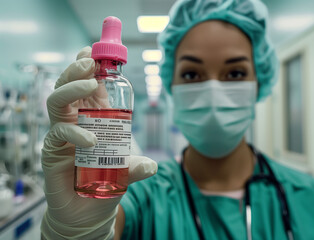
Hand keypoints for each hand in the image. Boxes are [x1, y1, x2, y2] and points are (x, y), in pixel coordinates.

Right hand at [41, 47, 156, 239]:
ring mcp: (63, 135)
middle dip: (76, 70)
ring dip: (71, 89)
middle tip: (89, 61)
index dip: (90, 69)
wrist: (88, 211)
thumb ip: (137, 167)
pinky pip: (59, 134)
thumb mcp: (126, 172)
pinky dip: (75, 133)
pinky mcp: (53, 151)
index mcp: (92, 118)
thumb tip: (153, 165)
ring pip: (56, 102)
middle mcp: (75, 122)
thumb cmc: (106, 183)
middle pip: (68, 88)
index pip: (88, 88)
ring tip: (87, 82)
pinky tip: (91, 140)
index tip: (97, 53)